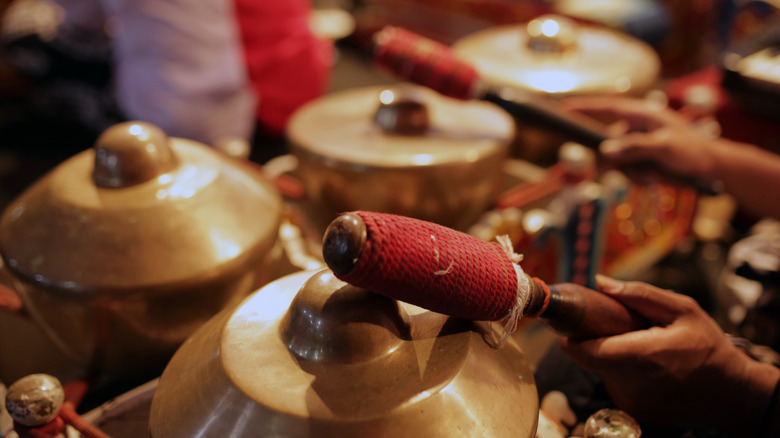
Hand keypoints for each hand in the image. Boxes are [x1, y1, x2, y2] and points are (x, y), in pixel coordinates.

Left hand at [560, 275, 779, 435]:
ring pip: (604, 372)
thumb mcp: (683, 310)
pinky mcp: (635, 413)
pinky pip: (617, 386)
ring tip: (641, 347)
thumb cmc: (709, 347)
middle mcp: (633, 383)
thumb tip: (600, 282)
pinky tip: (648, 368)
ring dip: (612, 357)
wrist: (732, 394)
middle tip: (618, 328)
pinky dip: (624, 374)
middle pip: (594, 358)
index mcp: (643, 355)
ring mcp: (632, 402)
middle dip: (598, 340)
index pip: (585, 353)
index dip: (570, 339)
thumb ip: (640, 294)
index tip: (572, 324)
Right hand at [562, 96, 721, 184]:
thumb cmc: (692, 151)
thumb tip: (604, 152)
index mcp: (641, 114)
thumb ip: (633, 148)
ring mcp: (637, 142)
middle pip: (608, 142)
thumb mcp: (664, 148)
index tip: (562, 108)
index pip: (606, 107)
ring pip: (616, 160)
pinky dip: (636, 176)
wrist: (712, 167)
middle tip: (631, 172)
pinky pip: (626, 169)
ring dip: (630, 172)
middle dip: (618, 161)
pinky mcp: (641, 156)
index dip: (583, 107)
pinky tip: (654, 178)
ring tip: (653, 176)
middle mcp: (636, 126)